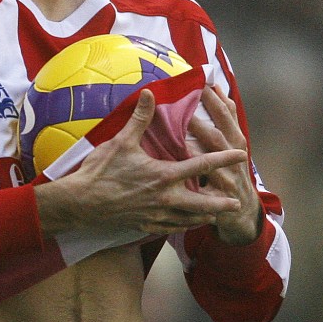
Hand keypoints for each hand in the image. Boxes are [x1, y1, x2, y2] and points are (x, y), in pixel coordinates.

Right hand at [35, 88, 248, 237]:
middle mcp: (165, 198)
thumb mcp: (121, 141)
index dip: (224, 158)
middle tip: (236, 202)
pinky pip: (170, 228)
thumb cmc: (101, 172)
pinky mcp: (144, 225)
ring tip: (215, 216)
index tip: (241, 155)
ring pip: (188, 219)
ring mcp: (156, 215)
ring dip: (204, 217)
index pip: (202, 165)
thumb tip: (149, 93)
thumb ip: (139, 118)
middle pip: (203, 203)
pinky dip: (182, 226)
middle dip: (221, 202)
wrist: (81, 203)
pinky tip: (184, 224)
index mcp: (164, 176)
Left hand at [187, 85, 262, 244]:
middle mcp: (234, 158)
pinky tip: (182, 177)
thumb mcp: (234, 144)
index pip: (226, 116)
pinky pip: (207, 190)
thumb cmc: (235, 171)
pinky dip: (197, 184)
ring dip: (198, 151)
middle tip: (187, 103)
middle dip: (205, 121)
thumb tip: (218, 88)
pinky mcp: (221, 199)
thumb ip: (225, 117)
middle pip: (218, 136)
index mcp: (235, 142)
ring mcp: (229, 179)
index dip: (216, 100)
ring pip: (213, 162)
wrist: (244, 213)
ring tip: (180, 136)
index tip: (202, 83)